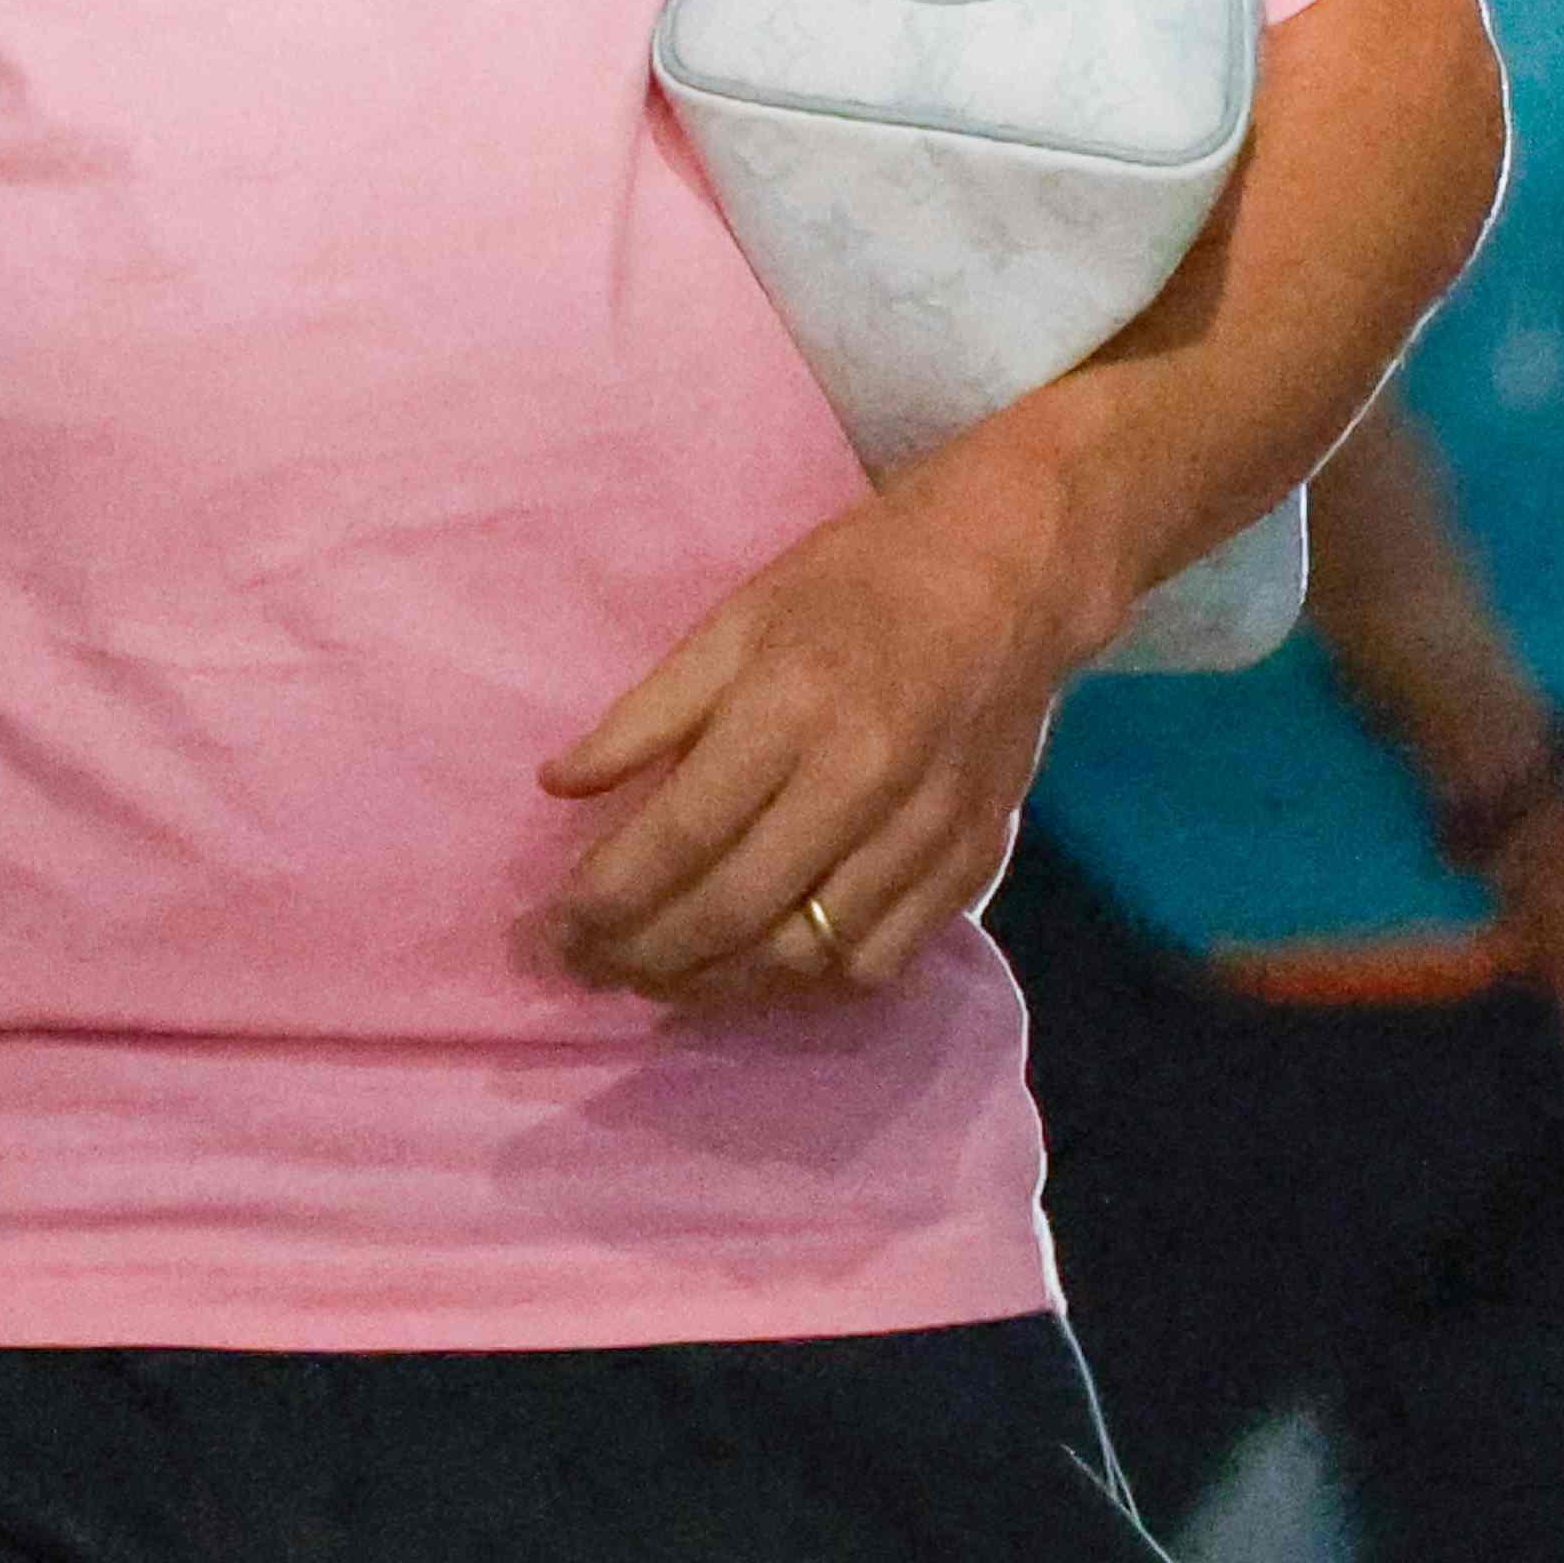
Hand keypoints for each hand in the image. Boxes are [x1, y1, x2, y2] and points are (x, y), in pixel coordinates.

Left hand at [543, 440, 1097, 1008]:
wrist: (1008, 578)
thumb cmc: (852, 584)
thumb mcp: (733, 620)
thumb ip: (647, 712)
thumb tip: (560, 784)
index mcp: (790, 708)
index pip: (682, 835)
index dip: (609, 897)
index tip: (556, 929)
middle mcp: (861, 783)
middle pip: (736, 908)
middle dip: (646, 955)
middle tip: (588, 970)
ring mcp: (925, 833)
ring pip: (807, 955)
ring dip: (719, 985)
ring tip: (656, 982)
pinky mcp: (971, 862)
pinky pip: (881, 960)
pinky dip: (810, 986)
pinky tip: (757, 975)